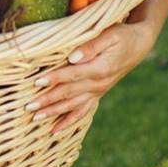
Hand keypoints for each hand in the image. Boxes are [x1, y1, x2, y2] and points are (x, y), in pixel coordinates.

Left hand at [27, 21, 155, 132]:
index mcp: (100, 69)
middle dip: (47, 101)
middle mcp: (99, 84)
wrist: (139, 45)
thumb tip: (72, 57)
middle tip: (28, 106)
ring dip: (53, 113)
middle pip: (69, 94)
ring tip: (35, 118)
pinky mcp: (97, 94)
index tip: (37, 82)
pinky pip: (82, 112)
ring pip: (73, 106)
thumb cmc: (122, 36)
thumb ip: (91, 46)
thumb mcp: (110, 35)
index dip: (54, 78)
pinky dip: (68, 122)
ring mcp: (98, 91)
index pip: (72, 75)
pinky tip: (55, 131)